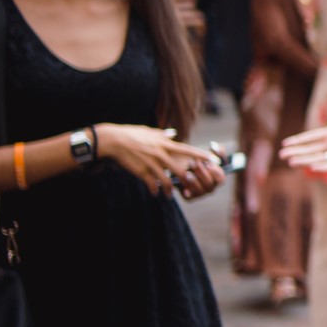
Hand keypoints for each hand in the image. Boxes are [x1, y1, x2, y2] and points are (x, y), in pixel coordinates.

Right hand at [94, 125, 223, 196]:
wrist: (113, 141)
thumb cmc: (131, 134)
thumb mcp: (149, 131)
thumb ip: (163, 134)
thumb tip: (174, 133)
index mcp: (164, 143)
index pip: (187, 150)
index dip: (201, 155)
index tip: (213, 160)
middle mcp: (161, 154)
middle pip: (181, 169)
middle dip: (189, 179)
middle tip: (194, 185)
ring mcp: (151, 164)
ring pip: (167, 180)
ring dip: (170, 189)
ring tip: (171, 195)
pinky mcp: (141, 171)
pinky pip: (152, 184)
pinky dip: (155, 190)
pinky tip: (155, 193)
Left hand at [173, 145, 228, 200]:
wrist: (178, 170)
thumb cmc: (195, 161)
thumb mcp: (204, 155)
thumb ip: (212, 150)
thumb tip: (213, 145)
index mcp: (216, 178)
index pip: (221, 178)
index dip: (216, 172)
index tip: (209, 163)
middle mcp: (210, 187)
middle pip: (209, 183)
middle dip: (202, 173)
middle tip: (194, 163)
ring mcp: (200, 193)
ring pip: (200, 190)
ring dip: (194, 181)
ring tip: (187, 173)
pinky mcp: (190, 197)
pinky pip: (190, 196)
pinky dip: (187, 191)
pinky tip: (183, 186)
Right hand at [280, 80, 326, 170]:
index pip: (312, 137)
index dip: (299, 140)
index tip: (285, 143)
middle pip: (311, 149)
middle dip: (296, 152)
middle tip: (281, 155)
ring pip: (318, 158)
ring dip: (305, 160)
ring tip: (291, 163)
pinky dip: (324, 166)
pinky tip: (313, 168)